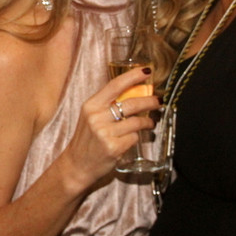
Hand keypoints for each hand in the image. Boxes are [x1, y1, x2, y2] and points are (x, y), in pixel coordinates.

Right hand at [62, 66, 157, 183]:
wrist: (77, 164)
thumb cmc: (87, 140)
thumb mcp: (91, 117)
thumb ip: (107, 105)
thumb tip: (134, 92)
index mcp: (91, 105)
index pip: (115, 85)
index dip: (133, 76)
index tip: (147, 72)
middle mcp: (96, 117)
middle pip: (131, 103)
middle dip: (149, 101)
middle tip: (158, 101)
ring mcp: (105, 133)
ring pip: (136, 122)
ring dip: (147, 122)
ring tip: (150, 123)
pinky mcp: (114, 147)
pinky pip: (134, 138)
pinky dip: (136, 138)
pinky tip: (132, 139)